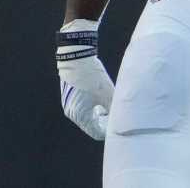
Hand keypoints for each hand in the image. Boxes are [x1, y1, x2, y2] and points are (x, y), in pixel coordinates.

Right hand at [56, 19, 113, 139]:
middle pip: (90, 126)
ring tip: (109, 108)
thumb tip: (121, 118)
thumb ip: (113, 109)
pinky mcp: (69, 97)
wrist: (76, 56)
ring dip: (98, 115)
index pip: (96, 132)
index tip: (118, 126)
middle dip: (103, 123)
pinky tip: (100, 101)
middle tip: (116, 117)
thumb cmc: (92, 75)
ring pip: (86, 117)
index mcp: (80, 115)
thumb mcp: (107, 93)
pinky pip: (82, 108)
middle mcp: (72, 113)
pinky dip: (91, 108)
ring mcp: (69, 105)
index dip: (108, 131)